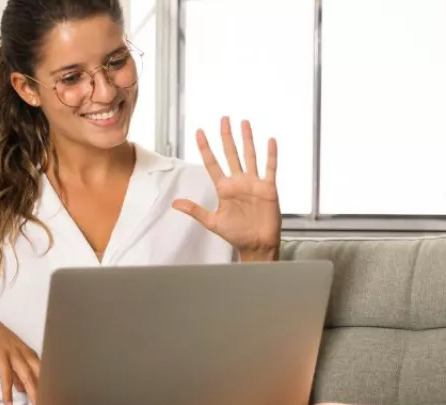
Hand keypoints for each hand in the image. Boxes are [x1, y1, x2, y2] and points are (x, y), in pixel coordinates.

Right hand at [0, 302, 40, 404]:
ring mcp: (13, 352)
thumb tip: (23, 388)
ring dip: (33, 394)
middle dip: (46, 394)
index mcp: (27, 351)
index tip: (55, 402)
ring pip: (27, 376)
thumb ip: (16, 372)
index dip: (50, 387)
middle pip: (39, 375)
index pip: (43, 372)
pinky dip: (7, 391)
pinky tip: (8, 403)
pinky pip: (6, 375)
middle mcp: (24, 352)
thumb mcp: (6, 354)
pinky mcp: (0, 354)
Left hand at [172, 116, 280, 259]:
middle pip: (231, 153)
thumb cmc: (235, 234)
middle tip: (224, 119)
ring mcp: (254, 183)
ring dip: (247, 139)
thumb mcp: (212, 222)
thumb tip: (174, 203)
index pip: (212, 163)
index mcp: (224, 188)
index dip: (206, 148)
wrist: (256, 244)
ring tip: (244, 122)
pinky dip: (271, 154)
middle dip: (226, 136)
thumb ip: (195, 210)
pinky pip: (270, 168)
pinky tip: (270, 141)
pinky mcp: (268, 188)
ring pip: (249, 155)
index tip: (199, 132)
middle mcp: (238, 181)